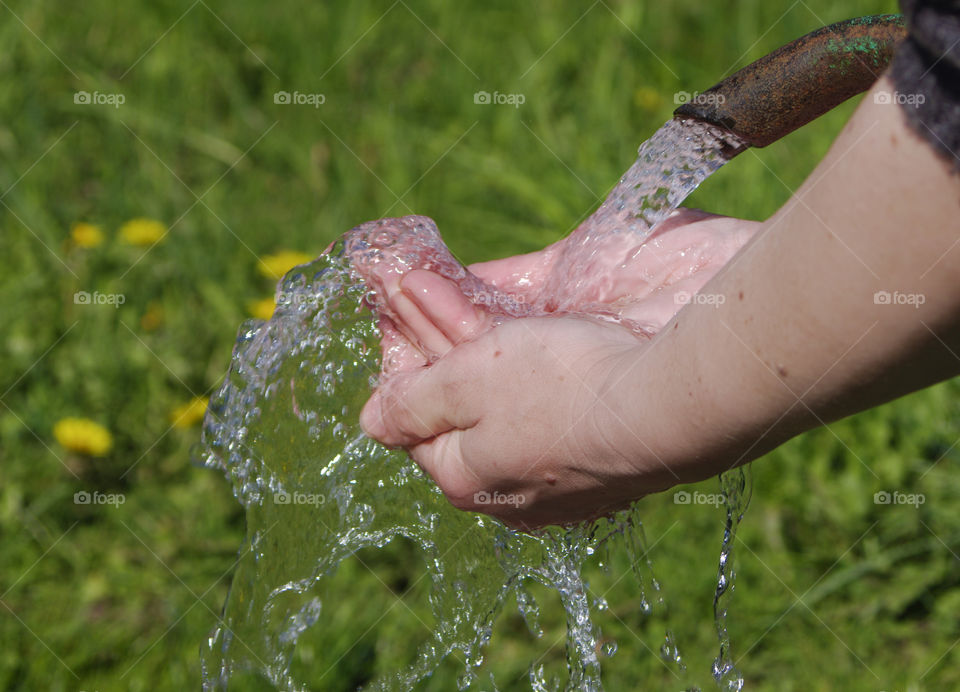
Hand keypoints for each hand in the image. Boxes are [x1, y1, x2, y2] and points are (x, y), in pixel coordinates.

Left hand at [361, 314, 664, 528]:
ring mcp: (559, 478)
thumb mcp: (466, 384)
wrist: (670, 407)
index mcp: (466, 477)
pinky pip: (549, 409)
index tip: (396, 308)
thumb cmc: (562, 390)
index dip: (402, 359)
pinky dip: (532, 367)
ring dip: (481, 347)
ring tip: (460, 292)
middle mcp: (509, 489)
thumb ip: (411, 404)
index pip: (412, 420)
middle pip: (460, 408)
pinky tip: (531, 334)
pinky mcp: (601, 460)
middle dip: (437, 343)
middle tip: (418, 286)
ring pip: (505, 403)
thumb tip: (369, 423)